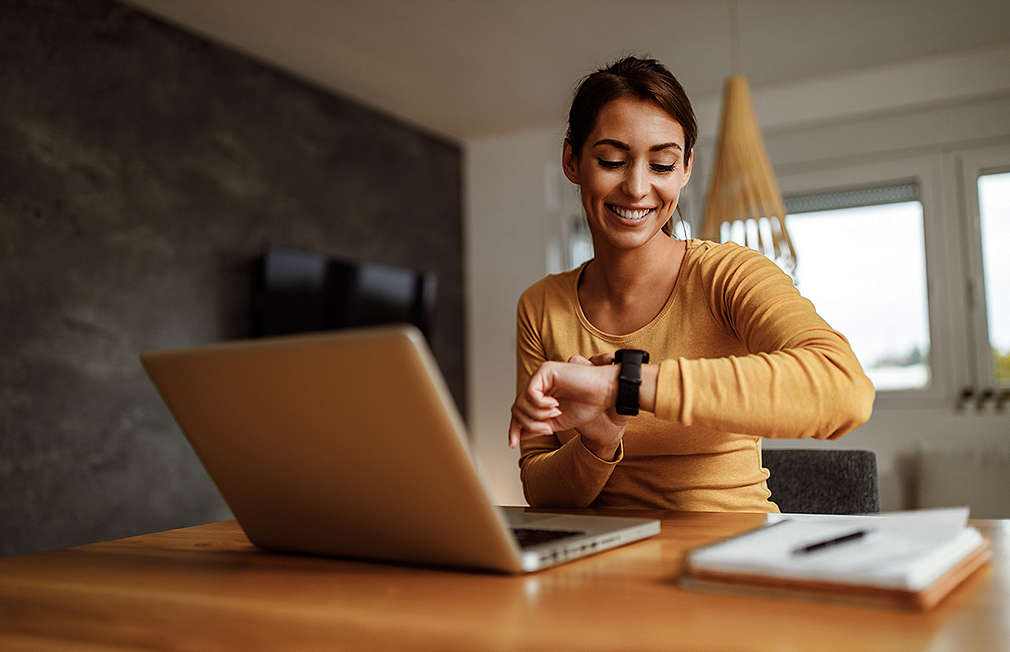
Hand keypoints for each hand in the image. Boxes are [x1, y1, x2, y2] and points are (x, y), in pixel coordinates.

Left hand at [507, 354, 627, 458]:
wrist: (606, 393)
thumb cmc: (588, 405)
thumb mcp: (558, 422)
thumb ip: (539, 426)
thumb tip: (519, 434)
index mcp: (543, 394)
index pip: (520, 411)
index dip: (514, 427)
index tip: (512, 444)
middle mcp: (539, 383)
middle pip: (517, 407)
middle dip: (527, 423)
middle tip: (546, 429)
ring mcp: (541, 375)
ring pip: (522, 402)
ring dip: (537, 415)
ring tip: (555, 415)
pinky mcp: (545, 370)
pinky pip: (531, 393)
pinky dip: (540, 405)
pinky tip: (555, 406)